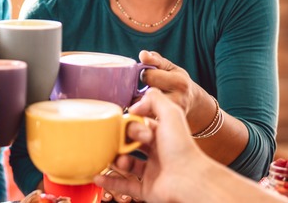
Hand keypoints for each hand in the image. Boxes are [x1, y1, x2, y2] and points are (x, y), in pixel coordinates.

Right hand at [94, 88, 208, 201]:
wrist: (189, 179)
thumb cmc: (181, 147)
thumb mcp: (171, 113)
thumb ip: (154, 99)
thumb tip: (134, 104)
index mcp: (162, 135)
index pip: (139, 126)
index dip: (130, 124)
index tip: (126, 125)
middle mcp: (157, 153)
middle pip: (130, 144)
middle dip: (119, 142)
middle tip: (117, 142)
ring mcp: (151, 172)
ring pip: (126, 164)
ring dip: (115, 160)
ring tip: (116, 159)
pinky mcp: (147, 189)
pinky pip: (125, 186)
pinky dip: (110, 182)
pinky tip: (98, 176)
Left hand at [138, 50, 209, 126]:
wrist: (193, 103)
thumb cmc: (177, 81)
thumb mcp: (170, 67)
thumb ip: (155, 59)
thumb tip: (143, 54)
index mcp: (179, 82)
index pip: (149, 76)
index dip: (144, 74)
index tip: (146, 76)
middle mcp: (178, 99)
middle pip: (146, 94)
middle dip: (139, 92)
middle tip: (142, 90)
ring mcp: (173, 114)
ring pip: (145, 110)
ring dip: (138, 106)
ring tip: (139, 101)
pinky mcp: (167, 124)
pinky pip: (147, 121)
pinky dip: (141, 116)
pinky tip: (141, 112)